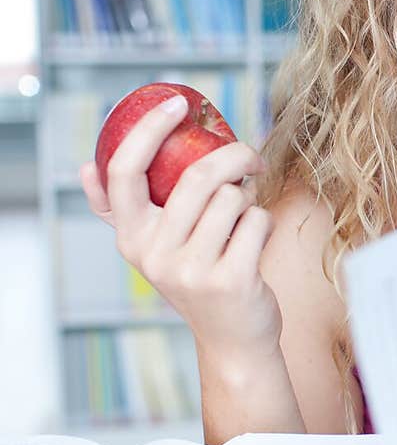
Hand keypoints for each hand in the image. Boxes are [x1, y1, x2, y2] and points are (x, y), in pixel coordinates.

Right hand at [80, 100, 281, 358]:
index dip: (147, 130)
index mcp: (132, 239)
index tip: (175, 103)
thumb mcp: (155, 249)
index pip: (124, 172)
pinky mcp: (231, 280)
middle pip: (196, 177)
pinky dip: (264, 223)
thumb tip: (84, 168)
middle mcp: (155, 255)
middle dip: (233, 156)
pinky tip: (257, 242)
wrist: (232, 341)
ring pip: (233, 198)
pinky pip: (257, 221)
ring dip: (249, 198)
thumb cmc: (198, 280)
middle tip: (250, 157)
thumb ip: (123, 212)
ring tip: (245, 218)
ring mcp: (192, 270)